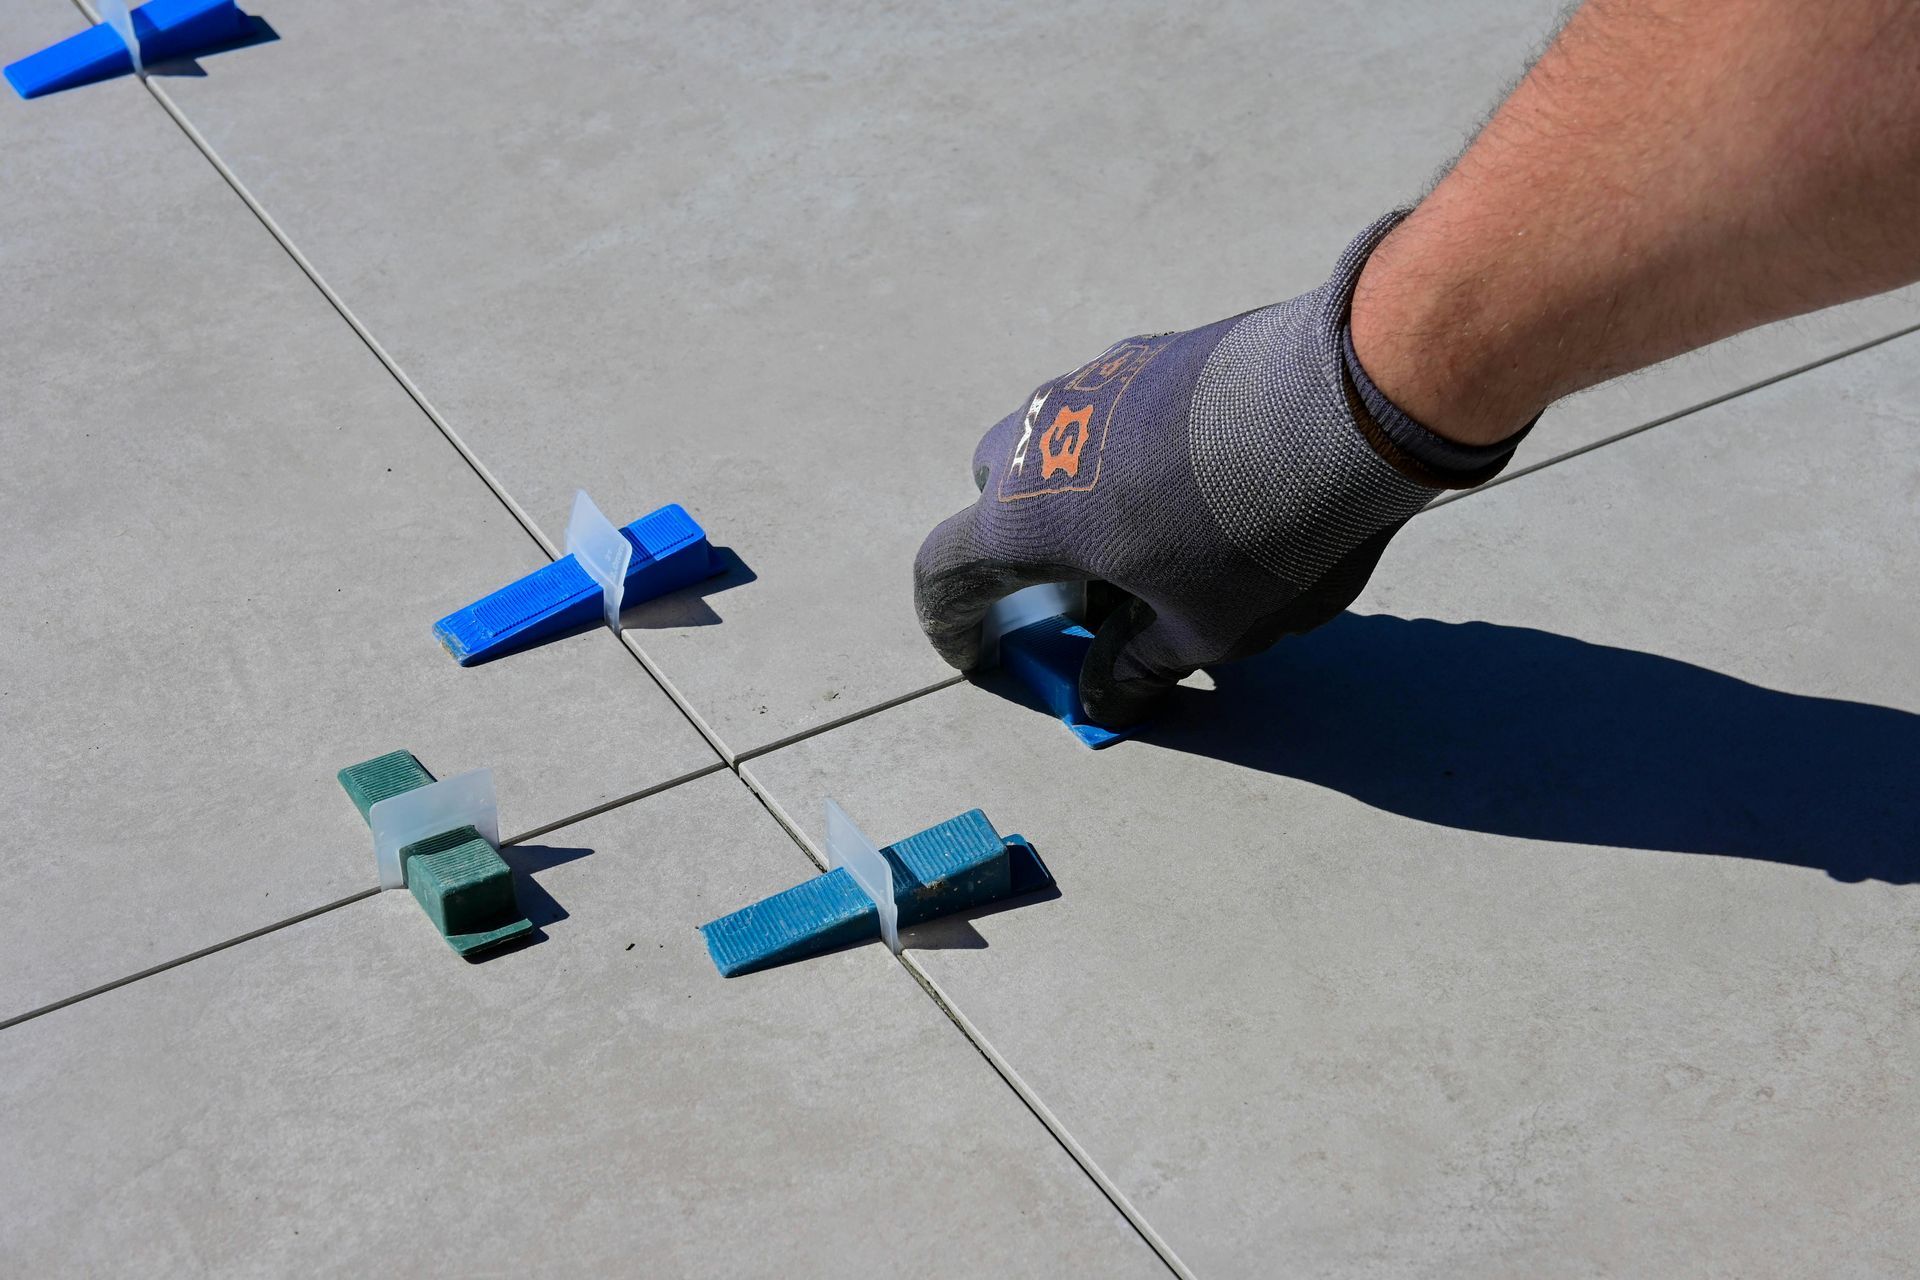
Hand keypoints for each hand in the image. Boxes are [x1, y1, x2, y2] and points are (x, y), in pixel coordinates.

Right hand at [913, 214, 1520, 726]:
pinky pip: (1113, 411)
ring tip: (1153, 540)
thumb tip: (1101, 695)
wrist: (1349, 399)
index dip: (954, 623)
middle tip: (1088, 597)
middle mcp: (1038, 436)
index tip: (982, 654)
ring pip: (1054, 444)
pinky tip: (1200, 483)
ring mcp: (1094, 380)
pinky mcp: (1153, 349)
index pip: (946, 571)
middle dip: (1024, 551)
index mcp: (1025, 517)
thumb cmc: (1260, 534)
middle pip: (995, 497)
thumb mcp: (1203, 630)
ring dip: (1078, 496)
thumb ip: (1138, 665)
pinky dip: (1127, 455)